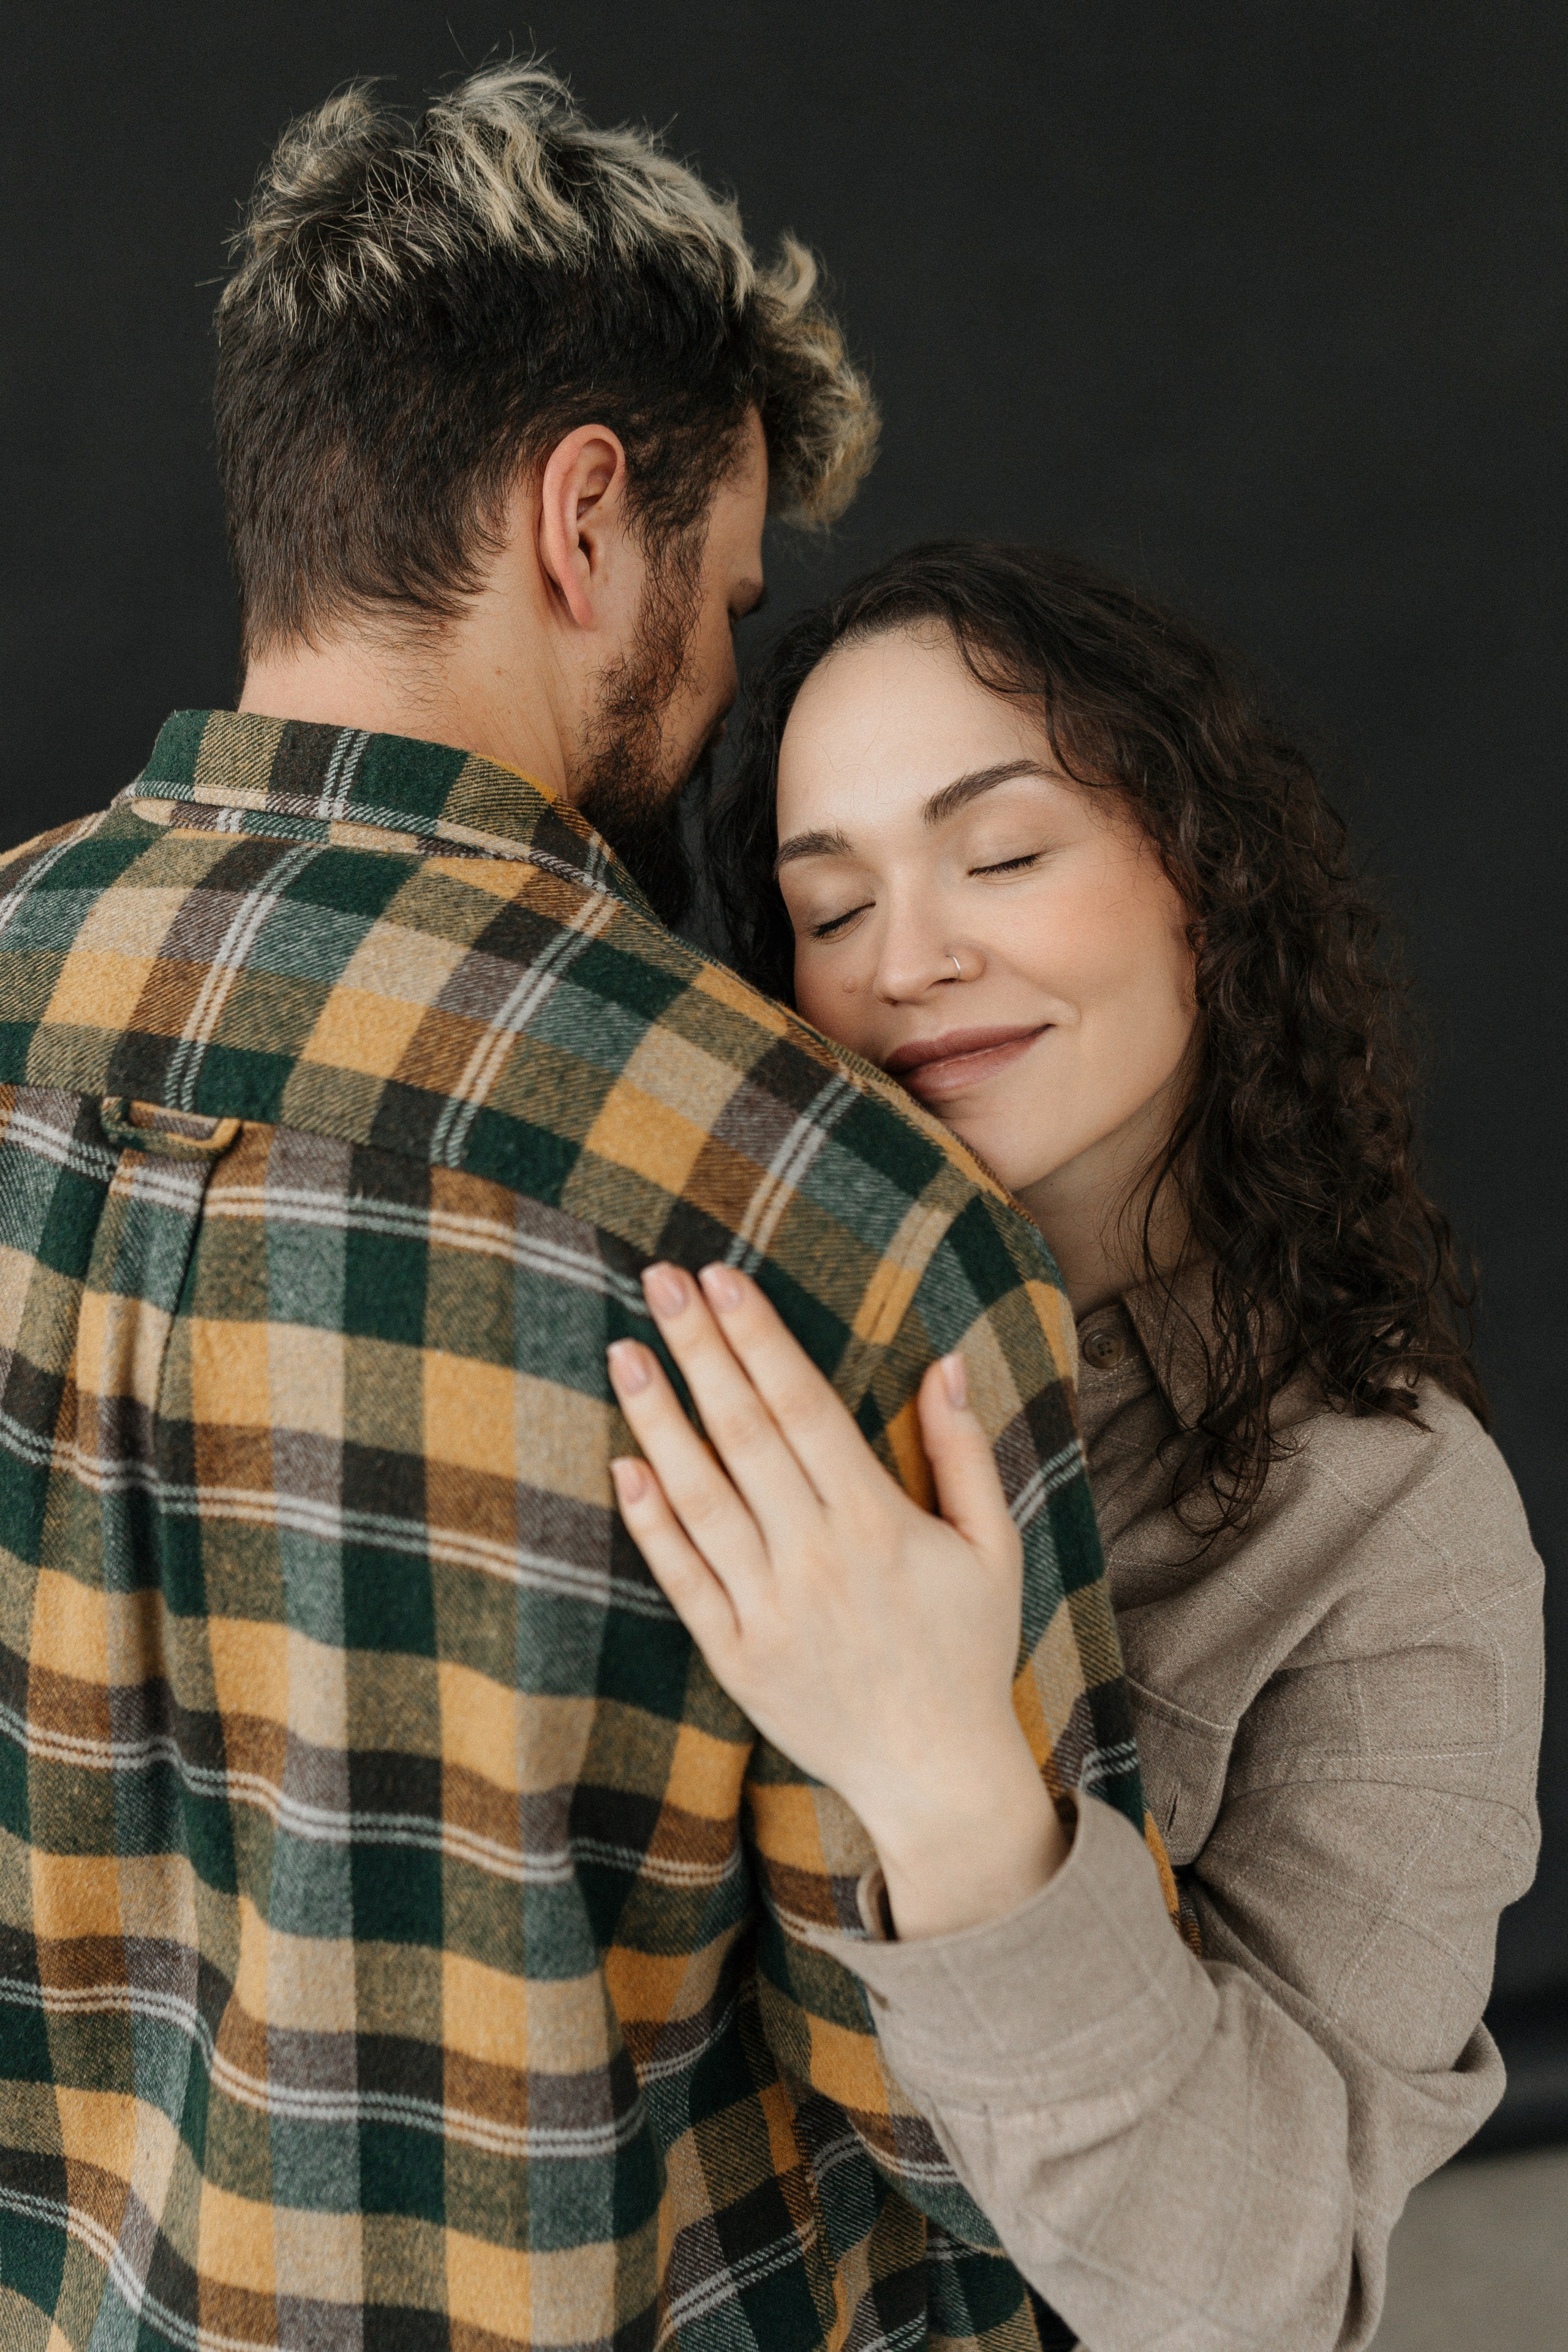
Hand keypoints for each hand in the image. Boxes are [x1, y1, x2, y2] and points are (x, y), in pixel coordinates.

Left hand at [606, 1262, 1068, 1939]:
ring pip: (700, 1496)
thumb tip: (945, 1361)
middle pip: (743, 1431)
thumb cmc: (968, 1650)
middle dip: (700, 1348)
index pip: (803, 1405)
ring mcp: (769, 1610)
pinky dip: (649, 1521)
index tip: (723, 1278)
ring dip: (658, 1418)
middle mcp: (817, 1558)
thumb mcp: (994, 1547)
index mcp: (879, 1522)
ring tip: (624, 1349)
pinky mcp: (736, 1657)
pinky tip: (622, 1464)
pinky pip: (682, 1577)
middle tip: (659, 1279)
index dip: (759, 1336)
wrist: (936, 1776)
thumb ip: (964, 1452)